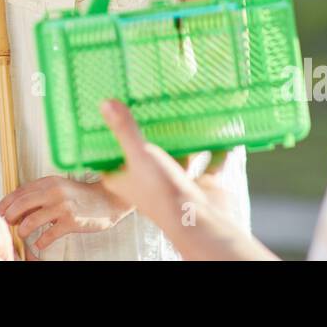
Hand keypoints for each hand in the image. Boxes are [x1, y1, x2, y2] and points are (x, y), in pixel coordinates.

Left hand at [0, 175, 133, 258]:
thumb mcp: (58, 189)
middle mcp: (53, 192)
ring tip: (23, 233)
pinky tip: (40, 243)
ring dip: (23, 230)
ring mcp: (62, 207)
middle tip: (8, 224)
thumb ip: (39, 196)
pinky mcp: (71, 222)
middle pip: (21, 205)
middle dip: (10, 216)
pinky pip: (48, 235)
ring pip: (31, 221)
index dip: (6, 203)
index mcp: (48, 182)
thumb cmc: (80, 196)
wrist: (108, 200)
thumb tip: (15, 210)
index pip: (19, 191)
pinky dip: (41, 242)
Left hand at [100, 100, 276, 260]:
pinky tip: (220, 128)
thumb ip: (125, 130)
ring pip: (179, 157)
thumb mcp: (140, 154)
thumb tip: (106, 103)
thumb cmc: (161, 192)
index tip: (114, 114)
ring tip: (186, 111)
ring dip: (184, 139)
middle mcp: (149, 183)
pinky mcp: (201, 185)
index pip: (112, 158)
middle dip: (151, 133)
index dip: (110, 139)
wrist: (202, 223)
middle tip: (151, 105)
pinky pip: (210, 162)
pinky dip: (216, 147)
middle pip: (146, 154)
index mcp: (126, 180)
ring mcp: (176, 185)